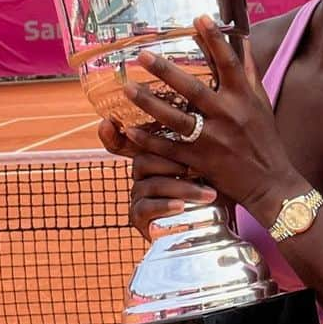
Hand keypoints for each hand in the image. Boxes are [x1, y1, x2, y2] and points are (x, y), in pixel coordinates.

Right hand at [99, 119, 215, 239]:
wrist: (214, 221)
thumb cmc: (214, 185)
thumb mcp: (211, 160)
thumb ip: (202, 139)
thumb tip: (209, 102)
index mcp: (152, 155)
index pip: (128, 141)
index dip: (113, 134)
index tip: (108, 123)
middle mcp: (141, 174)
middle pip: (145, 160)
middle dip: (173, 164)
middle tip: (200, 169)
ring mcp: (138, 195)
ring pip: (152, 184)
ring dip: (183, 189)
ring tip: (208, 195)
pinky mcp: (139, 217)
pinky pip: (146, 208)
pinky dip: (166, 206)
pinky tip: (181, 207)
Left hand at [121, 16, 305, 223]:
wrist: (271, 184)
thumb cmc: (266, 140)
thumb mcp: (262, 103)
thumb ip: (251, 72)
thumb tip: (245, 41)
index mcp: (244, 98)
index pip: (228, 63)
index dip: (214, 39)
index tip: (199, 18)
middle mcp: (228, 115)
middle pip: (192, 89)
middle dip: (166, 70)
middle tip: (142, 54)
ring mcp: (213, 139)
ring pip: (174, 118)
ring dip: (148, 102)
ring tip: (127, 87)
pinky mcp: (201, 161)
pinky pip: (169, 148)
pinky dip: (149, 139)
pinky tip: (130, 129)